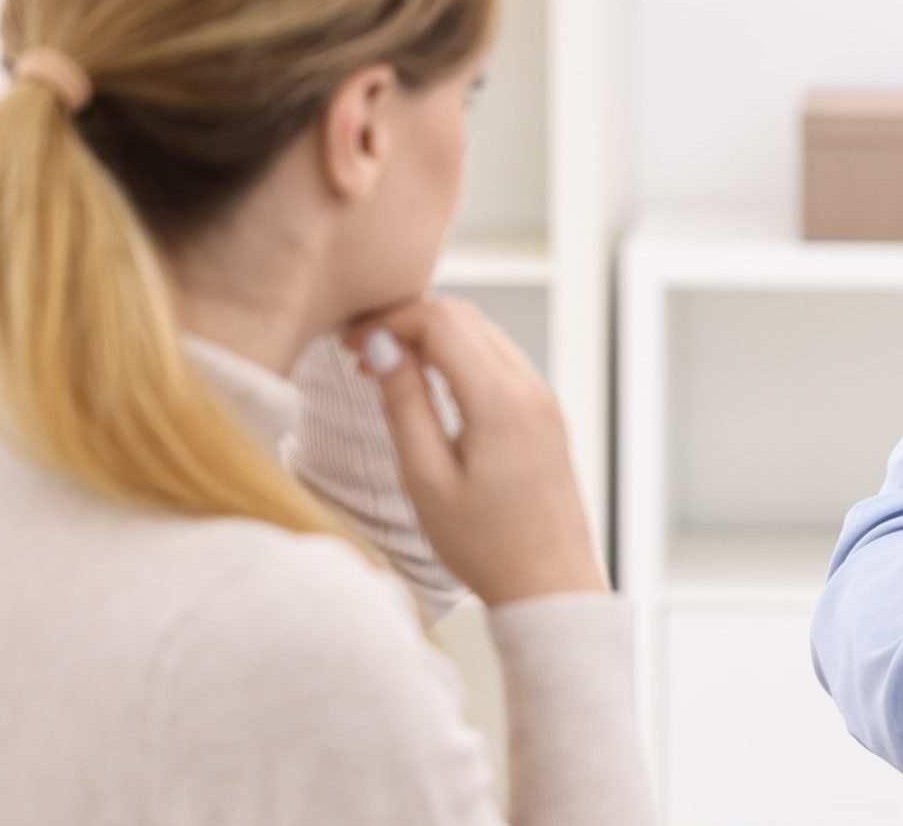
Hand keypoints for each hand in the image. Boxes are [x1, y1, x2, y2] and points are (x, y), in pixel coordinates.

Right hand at [345, 296, 605, 605]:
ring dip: (433, 339)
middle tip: (361, 358)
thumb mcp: (426, 478)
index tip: (352, 348)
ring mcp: (543, 398)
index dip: (388, 322)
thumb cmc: (485, 545)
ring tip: (387, 373)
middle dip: (408, 323)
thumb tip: (384, 345)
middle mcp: (530, 387)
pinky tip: (429, 388)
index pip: (440, 319)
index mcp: (500, 400)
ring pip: (483, 334)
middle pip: (463, 317)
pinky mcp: (546, 413)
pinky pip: (500, 361)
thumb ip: (404, 403)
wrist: (551, 585)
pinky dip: (460, 358)